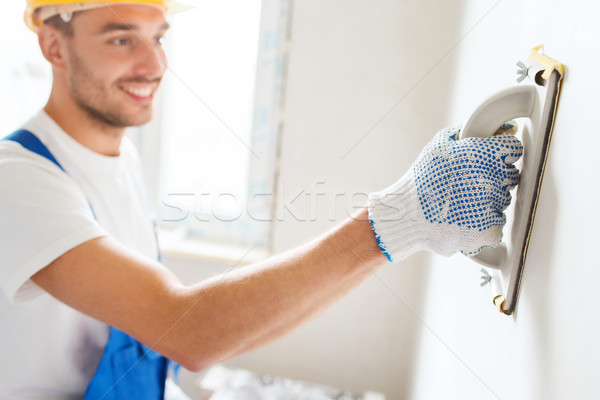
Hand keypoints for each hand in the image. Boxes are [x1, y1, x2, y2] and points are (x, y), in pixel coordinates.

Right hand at [368, 124, 522, 261]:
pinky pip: (497, 224)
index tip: (488, 161)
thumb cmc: (421, 179)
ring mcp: (491, 207)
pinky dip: (483, 223)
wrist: (406, 215)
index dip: (500, 153)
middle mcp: (491, 179)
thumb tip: (504, 127)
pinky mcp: (488, 231)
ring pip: (502, 201)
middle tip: (467, 184)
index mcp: (482, 154)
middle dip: (492, 178)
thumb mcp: (439, 145)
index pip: (513, 149)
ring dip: (487, 201)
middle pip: (510, 176)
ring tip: (460, 203)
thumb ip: (469, 131)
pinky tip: (464, 218)